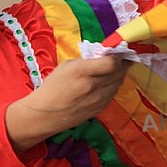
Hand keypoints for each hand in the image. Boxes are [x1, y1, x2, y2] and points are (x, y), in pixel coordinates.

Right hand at [6, 56, 130, 151]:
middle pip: (119, 72)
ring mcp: (98, 100)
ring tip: (116, 69)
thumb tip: (102, 58)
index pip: (111, 63)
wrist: (44, 114)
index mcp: (81, 72)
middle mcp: (92, 86)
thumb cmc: (52, 88)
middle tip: (121, 58)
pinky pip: (113, 94)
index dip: (117, 56)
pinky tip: (108, 82)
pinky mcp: (99, 109)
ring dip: (119, 75)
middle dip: (122, 63)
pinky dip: (114, 86)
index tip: (117, 52)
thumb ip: (86, 61)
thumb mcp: (66, 66)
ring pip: (119, 83)